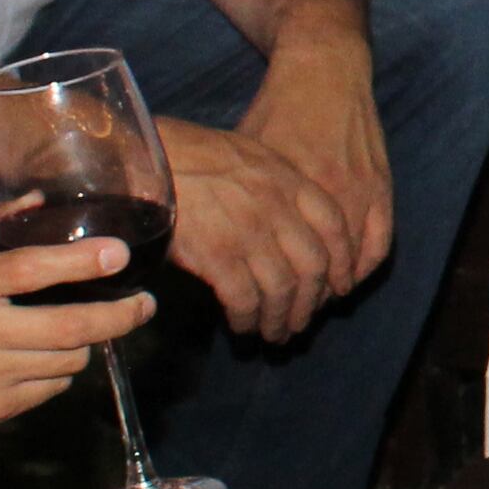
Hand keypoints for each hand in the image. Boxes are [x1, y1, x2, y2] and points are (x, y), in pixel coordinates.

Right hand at [0, 208, 146, 448]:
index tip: (118, 254)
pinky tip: (42, 357)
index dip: (82, 262)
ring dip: (84, 342)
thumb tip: (35, 201)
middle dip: (120, 315)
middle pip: (70, 325)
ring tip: (78, 327)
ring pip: (68, 359)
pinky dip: (58, 371)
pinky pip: (51, 389)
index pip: (30, 271)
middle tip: (143, 303)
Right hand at [163, 114, 359, 343]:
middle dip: (311, 302)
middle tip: (301, 322)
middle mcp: (276, 208)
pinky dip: (247, 319)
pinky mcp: (217, 255)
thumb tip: (291, 224)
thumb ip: (278, 187)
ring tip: (274, 334)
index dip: (343, 262)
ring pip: (282, 289)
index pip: (334, 226)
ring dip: (280, 319)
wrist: (145, 158)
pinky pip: (245, 298)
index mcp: (288, 180)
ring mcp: (249, 232)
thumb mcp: (249, 156)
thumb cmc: (191, 155)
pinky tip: (242, 326)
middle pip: (313, 266)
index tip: (339, 287)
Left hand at [236, 35, 395, 314]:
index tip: (250, 321)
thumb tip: (201, 243)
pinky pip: (378, 243)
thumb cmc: (274, 111)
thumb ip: (232, 201)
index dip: (264, 304)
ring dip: (329, 294)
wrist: (324, 71)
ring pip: (348, 267)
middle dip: (296, 309)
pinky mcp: (381, 188)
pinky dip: (362, 268)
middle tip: (279, 326)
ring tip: (309, 309)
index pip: (277, 268)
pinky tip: (346, 283)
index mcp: (285, 195)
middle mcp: (325, 200)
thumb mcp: (243, 157)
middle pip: (313, 277)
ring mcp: (359, 195)